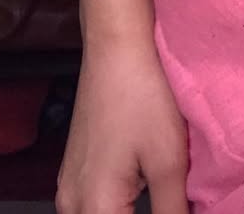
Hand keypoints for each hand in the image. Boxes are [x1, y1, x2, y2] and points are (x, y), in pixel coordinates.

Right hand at [56, 34, 188, 213]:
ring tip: (166, 204)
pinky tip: (145, 201)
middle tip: (175, 208)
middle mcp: (71, 204)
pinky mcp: (76, 170)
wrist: (117, 46)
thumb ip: (174, 210)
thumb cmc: (143, 95)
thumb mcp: (169, 160)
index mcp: (95, 208)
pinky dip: (118, 212)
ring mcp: (69, 187)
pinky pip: (92, 209)